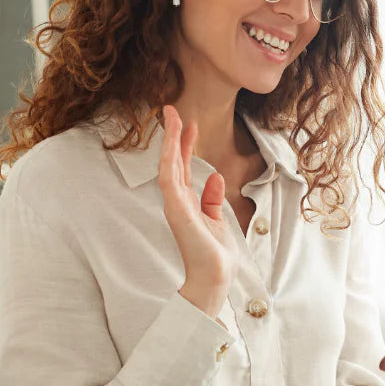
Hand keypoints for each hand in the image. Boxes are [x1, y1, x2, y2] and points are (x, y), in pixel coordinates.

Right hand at [159, 105, 234, 316]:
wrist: (215, 276)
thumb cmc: (215, 253)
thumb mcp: (217, 219)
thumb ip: (212, 198)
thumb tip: (215, 175)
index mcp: (187, 201)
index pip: (183, 166)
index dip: (184, 143)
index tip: (189, 122)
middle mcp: (177, 200)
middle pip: (173, 161)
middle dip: (173, 134)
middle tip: (173, 109)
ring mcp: (174, 205)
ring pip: (168, 165)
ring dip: (169, 141)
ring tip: (172, 117)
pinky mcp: (176, 211)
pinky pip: (169, 180)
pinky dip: (169, 160)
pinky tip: (170, 143)